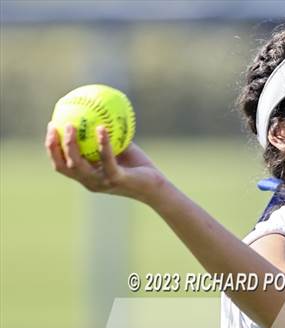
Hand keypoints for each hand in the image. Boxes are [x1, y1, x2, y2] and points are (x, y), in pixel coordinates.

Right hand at [44, 122, 164, 202]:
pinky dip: (103, 144)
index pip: (62, 165)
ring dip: (72, 145)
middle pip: (64, 166)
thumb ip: (105, 134)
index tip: (51, 127)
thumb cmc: (137, 166)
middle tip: (55, 126)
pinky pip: (107, 160)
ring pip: (79, 165)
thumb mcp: (118, 147)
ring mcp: (103, 183)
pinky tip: (101, 128)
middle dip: (54, 147)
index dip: (52, 149)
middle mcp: (91, 182)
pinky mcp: (117, 180)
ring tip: (71, 125)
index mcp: (87, 176)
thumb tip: (95, 107)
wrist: (157, 187)